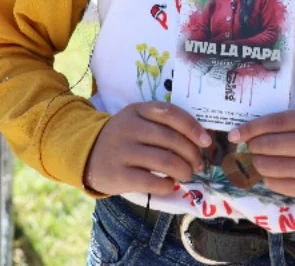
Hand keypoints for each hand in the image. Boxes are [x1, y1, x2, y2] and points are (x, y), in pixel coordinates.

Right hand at [84, 102, 211, 195]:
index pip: (170, 114)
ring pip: (163, 161)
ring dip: (183, 170)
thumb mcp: (138, 120)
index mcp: (138, 110)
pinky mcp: (118, 175)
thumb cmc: (124, 137)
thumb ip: (163, 124)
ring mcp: (122, 151)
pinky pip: (150, 181)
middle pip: (170, 139)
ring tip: (187, 174)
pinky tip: (171, 185)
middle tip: (198, 164)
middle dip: (191, 154)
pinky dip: (167, 185)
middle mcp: (129, 128)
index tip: (206, 141)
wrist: (87, 153)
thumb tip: (200, 139)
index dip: (192, 127)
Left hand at [228, 111, 294, 201]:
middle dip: (253, 147)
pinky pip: (276, 185)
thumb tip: (248, 134)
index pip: (274, 123)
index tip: (234, 134)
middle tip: (252, 147)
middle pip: (268, 146)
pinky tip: (273, 173)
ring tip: (261, 160)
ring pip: (269, 168)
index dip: (250, 128)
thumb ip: (283, 125)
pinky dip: (268, 178)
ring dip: (258, 163)